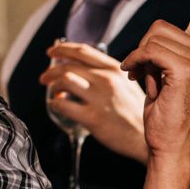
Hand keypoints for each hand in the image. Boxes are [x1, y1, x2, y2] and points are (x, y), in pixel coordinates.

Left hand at [43, 41, 148, 162]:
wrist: (145, 140)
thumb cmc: (138, 116)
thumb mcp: (129, 87)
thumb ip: (111, 76)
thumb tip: (88, 69)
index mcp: (115, 70)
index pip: (84, 51)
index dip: (64, 48)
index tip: (53, 50)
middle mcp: (107, 80)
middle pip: (69, 65)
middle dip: (51, 70)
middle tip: (44, 77)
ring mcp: (99, 98)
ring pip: (64, 81)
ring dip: (53, 86)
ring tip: (52, 92)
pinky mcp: (92, 118)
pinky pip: (63, 106)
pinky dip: (55, 104)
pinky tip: (56, 106)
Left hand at [121, 0, 189, 161]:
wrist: (169, 140)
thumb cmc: (163, 111)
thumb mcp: (160, 74)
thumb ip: (159, 52)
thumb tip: (147, 43)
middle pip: (159, 26)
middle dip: (141, 48)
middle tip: (141, 73)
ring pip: (152, 37)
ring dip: (137, 58)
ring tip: (141, 78)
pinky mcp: (187, 68)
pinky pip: (151, 50)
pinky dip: (136, 62)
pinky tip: (137, 78)